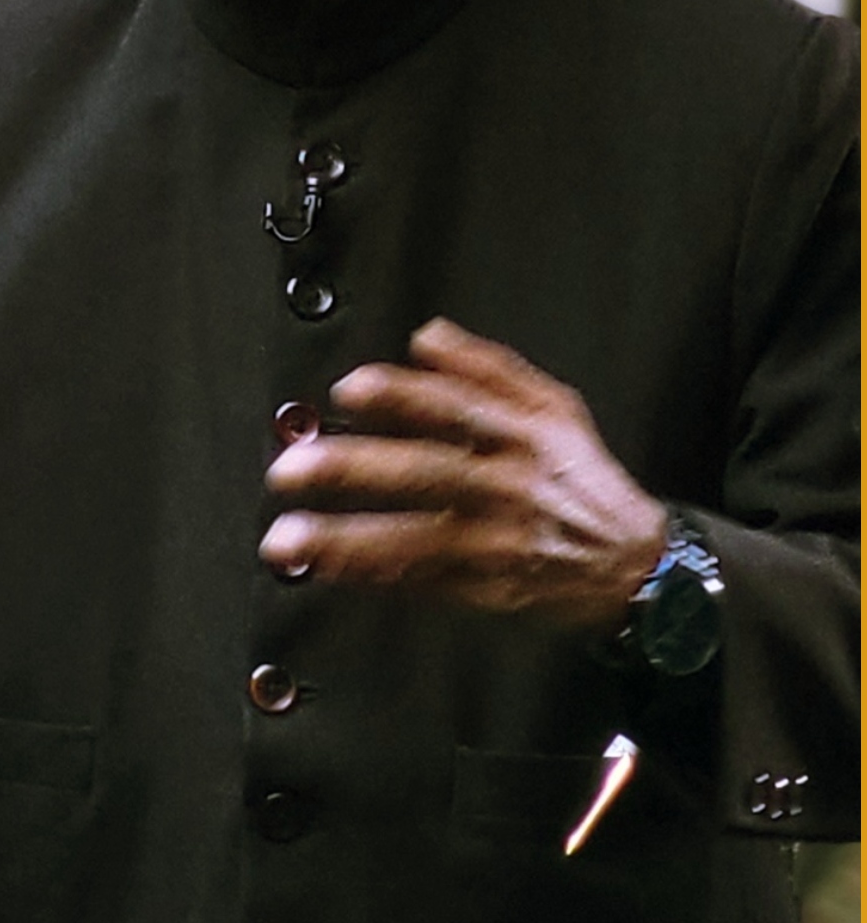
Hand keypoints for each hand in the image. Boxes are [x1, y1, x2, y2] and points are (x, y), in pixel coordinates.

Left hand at [259, 318, 665, 627]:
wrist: (635, 564)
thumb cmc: (579, 477)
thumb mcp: (554, 408)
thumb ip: (488, 368)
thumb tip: (426, 336)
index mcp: (522, 434)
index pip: (457, 407)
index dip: (402, 396)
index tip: (349, 390)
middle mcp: (508, 486)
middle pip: (428, 474)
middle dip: (355, 471)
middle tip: (290, 469)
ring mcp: (496, 540)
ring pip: (417, 538)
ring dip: (347, 539)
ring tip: (287, 538)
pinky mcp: (488, 586)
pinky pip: (421, 581)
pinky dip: (370, 576)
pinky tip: (323, 570)